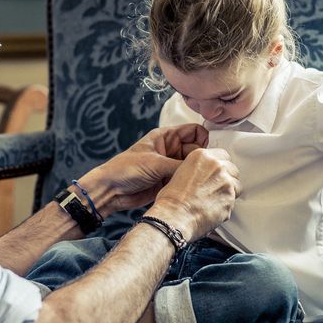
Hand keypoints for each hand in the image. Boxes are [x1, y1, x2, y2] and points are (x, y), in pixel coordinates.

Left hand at [79, 124, 208, 214]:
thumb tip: (202, 168)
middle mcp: (171, 150)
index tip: (211, 152)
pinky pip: (186, 180)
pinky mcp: (169, 182)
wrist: (111, 190)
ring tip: (206, 181)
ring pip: (193, 167)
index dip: (205, 139)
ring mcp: (170, 166)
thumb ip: (180, 165)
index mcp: (166, 137)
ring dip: (198, 173)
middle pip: (197, 150)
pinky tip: (198, 189)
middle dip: (204, 159)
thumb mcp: (155, 163)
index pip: (194, 131)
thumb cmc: (125, 169)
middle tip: (211, 170)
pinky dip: (192, 184)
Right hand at [147, 147, 240, 241]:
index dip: (220, 166)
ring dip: (229, 191)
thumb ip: (198, 169)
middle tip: (215, 188)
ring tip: (214, 200)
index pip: (223, 155)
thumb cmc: (171, 199)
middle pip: (232, 169)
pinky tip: (214, 209)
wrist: (175, 216)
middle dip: (226, 178)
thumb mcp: (180, 172)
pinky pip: (234, 201)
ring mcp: (226, 182)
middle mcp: (216, 166)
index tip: (215, 173)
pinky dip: (226, 205)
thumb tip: (205, 175)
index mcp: (202, 156)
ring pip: (236, 185)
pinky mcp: (230, 198)